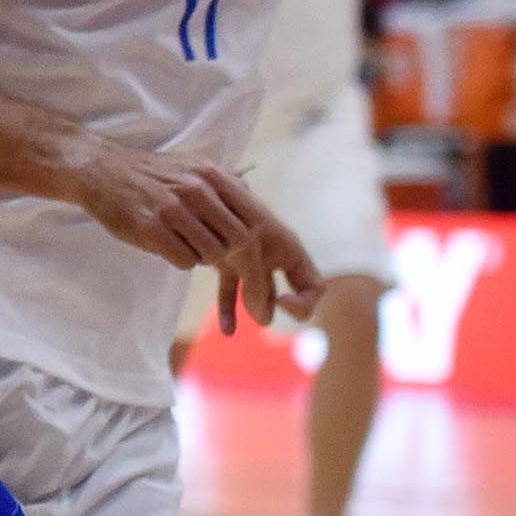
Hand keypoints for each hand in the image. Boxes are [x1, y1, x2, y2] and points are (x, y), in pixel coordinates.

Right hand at [71, 137, 285, 274]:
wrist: (100, 169)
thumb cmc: (150, 174)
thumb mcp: (192, 167)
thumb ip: (223, 185)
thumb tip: (252, 203)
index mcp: (213, 176)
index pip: (253, 218)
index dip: (255, 244)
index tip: (247, 258)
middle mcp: (198, 190)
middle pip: (238, 241)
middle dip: (231, 257)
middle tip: (213, 256)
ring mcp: (174, 209)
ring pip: (212, 254)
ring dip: (202, 256)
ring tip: (183, 243)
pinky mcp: (151, 229)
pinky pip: (184, 261)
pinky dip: (179, 260)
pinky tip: (166, 246)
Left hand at [207, 185, 324, 332]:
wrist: (200, 186)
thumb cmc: (229, 209)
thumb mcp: (247, 246)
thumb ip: (256, 283)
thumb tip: (264, 321)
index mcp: (289, 248)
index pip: (315, 287)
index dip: (304, 302)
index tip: (281, 301)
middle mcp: (275, 256)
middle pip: (292, 292)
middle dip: (277, 307)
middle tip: (261, 316)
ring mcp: (252, 260)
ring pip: (259, 294)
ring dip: (253, 310)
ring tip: (234, 329)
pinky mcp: (227, 262)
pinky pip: (233, 291)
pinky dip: (229, 308)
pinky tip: (227, 330)